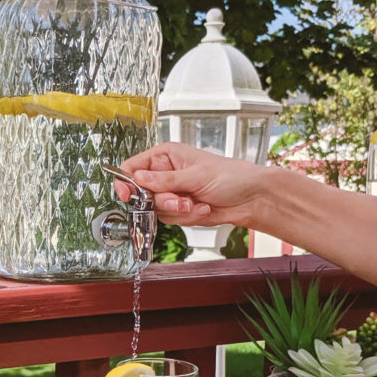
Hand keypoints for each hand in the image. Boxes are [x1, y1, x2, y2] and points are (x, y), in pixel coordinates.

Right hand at [115, 143, 262, 227]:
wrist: (250, 198)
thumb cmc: (230, 176)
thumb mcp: (195, 175)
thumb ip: (165, 180)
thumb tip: (139, 179)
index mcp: (166, 156)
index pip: (133, 167)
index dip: (126, 182)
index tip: (129, 195)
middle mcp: (165, 174)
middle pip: (142, 193)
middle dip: (163, 200)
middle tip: (180, 200)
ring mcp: (171, 193)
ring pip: (155, 209)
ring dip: (177, 210)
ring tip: (195, 203)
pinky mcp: (178, 209)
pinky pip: (169, 219)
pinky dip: (186, 217)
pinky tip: (201, 208)